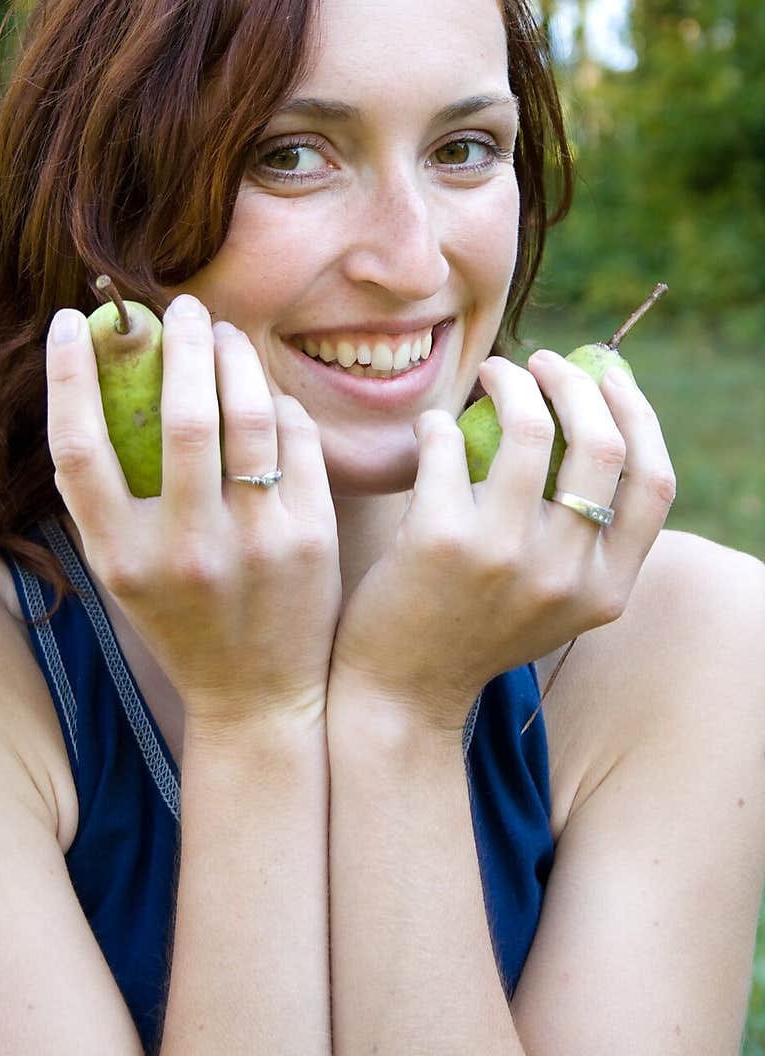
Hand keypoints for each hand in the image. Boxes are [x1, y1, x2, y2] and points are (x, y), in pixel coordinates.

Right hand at [46, 295, 341, 731]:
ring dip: (234, 359)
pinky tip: (267, 395)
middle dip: (180, 344)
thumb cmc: (181, 622)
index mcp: (121, 557)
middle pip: (177, 417)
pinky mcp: (312, 538)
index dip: (68, 375)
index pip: (78, 448)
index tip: (70, 322)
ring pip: (247, 418)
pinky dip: (279, 406)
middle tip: (182, 308)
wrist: (259, 698)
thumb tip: (90, 387)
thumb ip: (103, 499)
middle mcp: (185, 549)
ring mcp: (255, 543)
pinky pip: (297, 441)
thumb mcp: (121, 573)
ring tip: (225, 335)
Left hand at [328, 351, 676, 734]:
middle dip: (576, 382)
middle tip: (542, 363)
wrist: (399, 692)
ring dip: (510, 381)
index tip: (610, 378)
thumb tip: (593, 417)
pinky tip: (430, 428)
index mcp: (606, 588)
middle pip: (602, 443)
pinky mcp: (441, 540)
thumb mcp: (551, 598)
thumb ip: (580, 535)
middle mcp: (566, 574)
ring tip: (491, 373)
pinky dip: (438, 423)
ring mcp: (505, 556)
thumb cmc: (473, 629)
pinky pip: (448, 444)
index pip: (655, 484)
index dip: (639, 417)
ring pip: (530, 427)